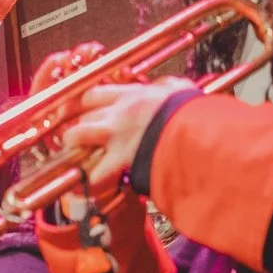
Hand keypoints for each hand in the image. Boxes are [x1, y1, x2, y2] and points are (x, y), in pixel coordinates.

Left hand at [57, 79, 195, 191]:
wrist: (198, 128)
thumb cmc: (194, 110)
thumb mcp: (181, 91)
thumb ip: (170, 88)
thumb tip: (171, 87)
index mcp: (133, 96)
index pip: (94, 95)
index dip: (85, 105)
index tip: (84, 113)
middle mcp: (118, 113)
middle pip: (84, 115)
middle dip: (80, 128)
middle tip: (81, 139)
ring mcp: (115, 135)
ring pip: (77, 135)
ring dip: (74, 147)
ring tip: (78, 157)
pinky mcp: (119, 159)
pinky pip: (93, 172)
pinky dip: (88, 180)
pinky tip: (84, 186)